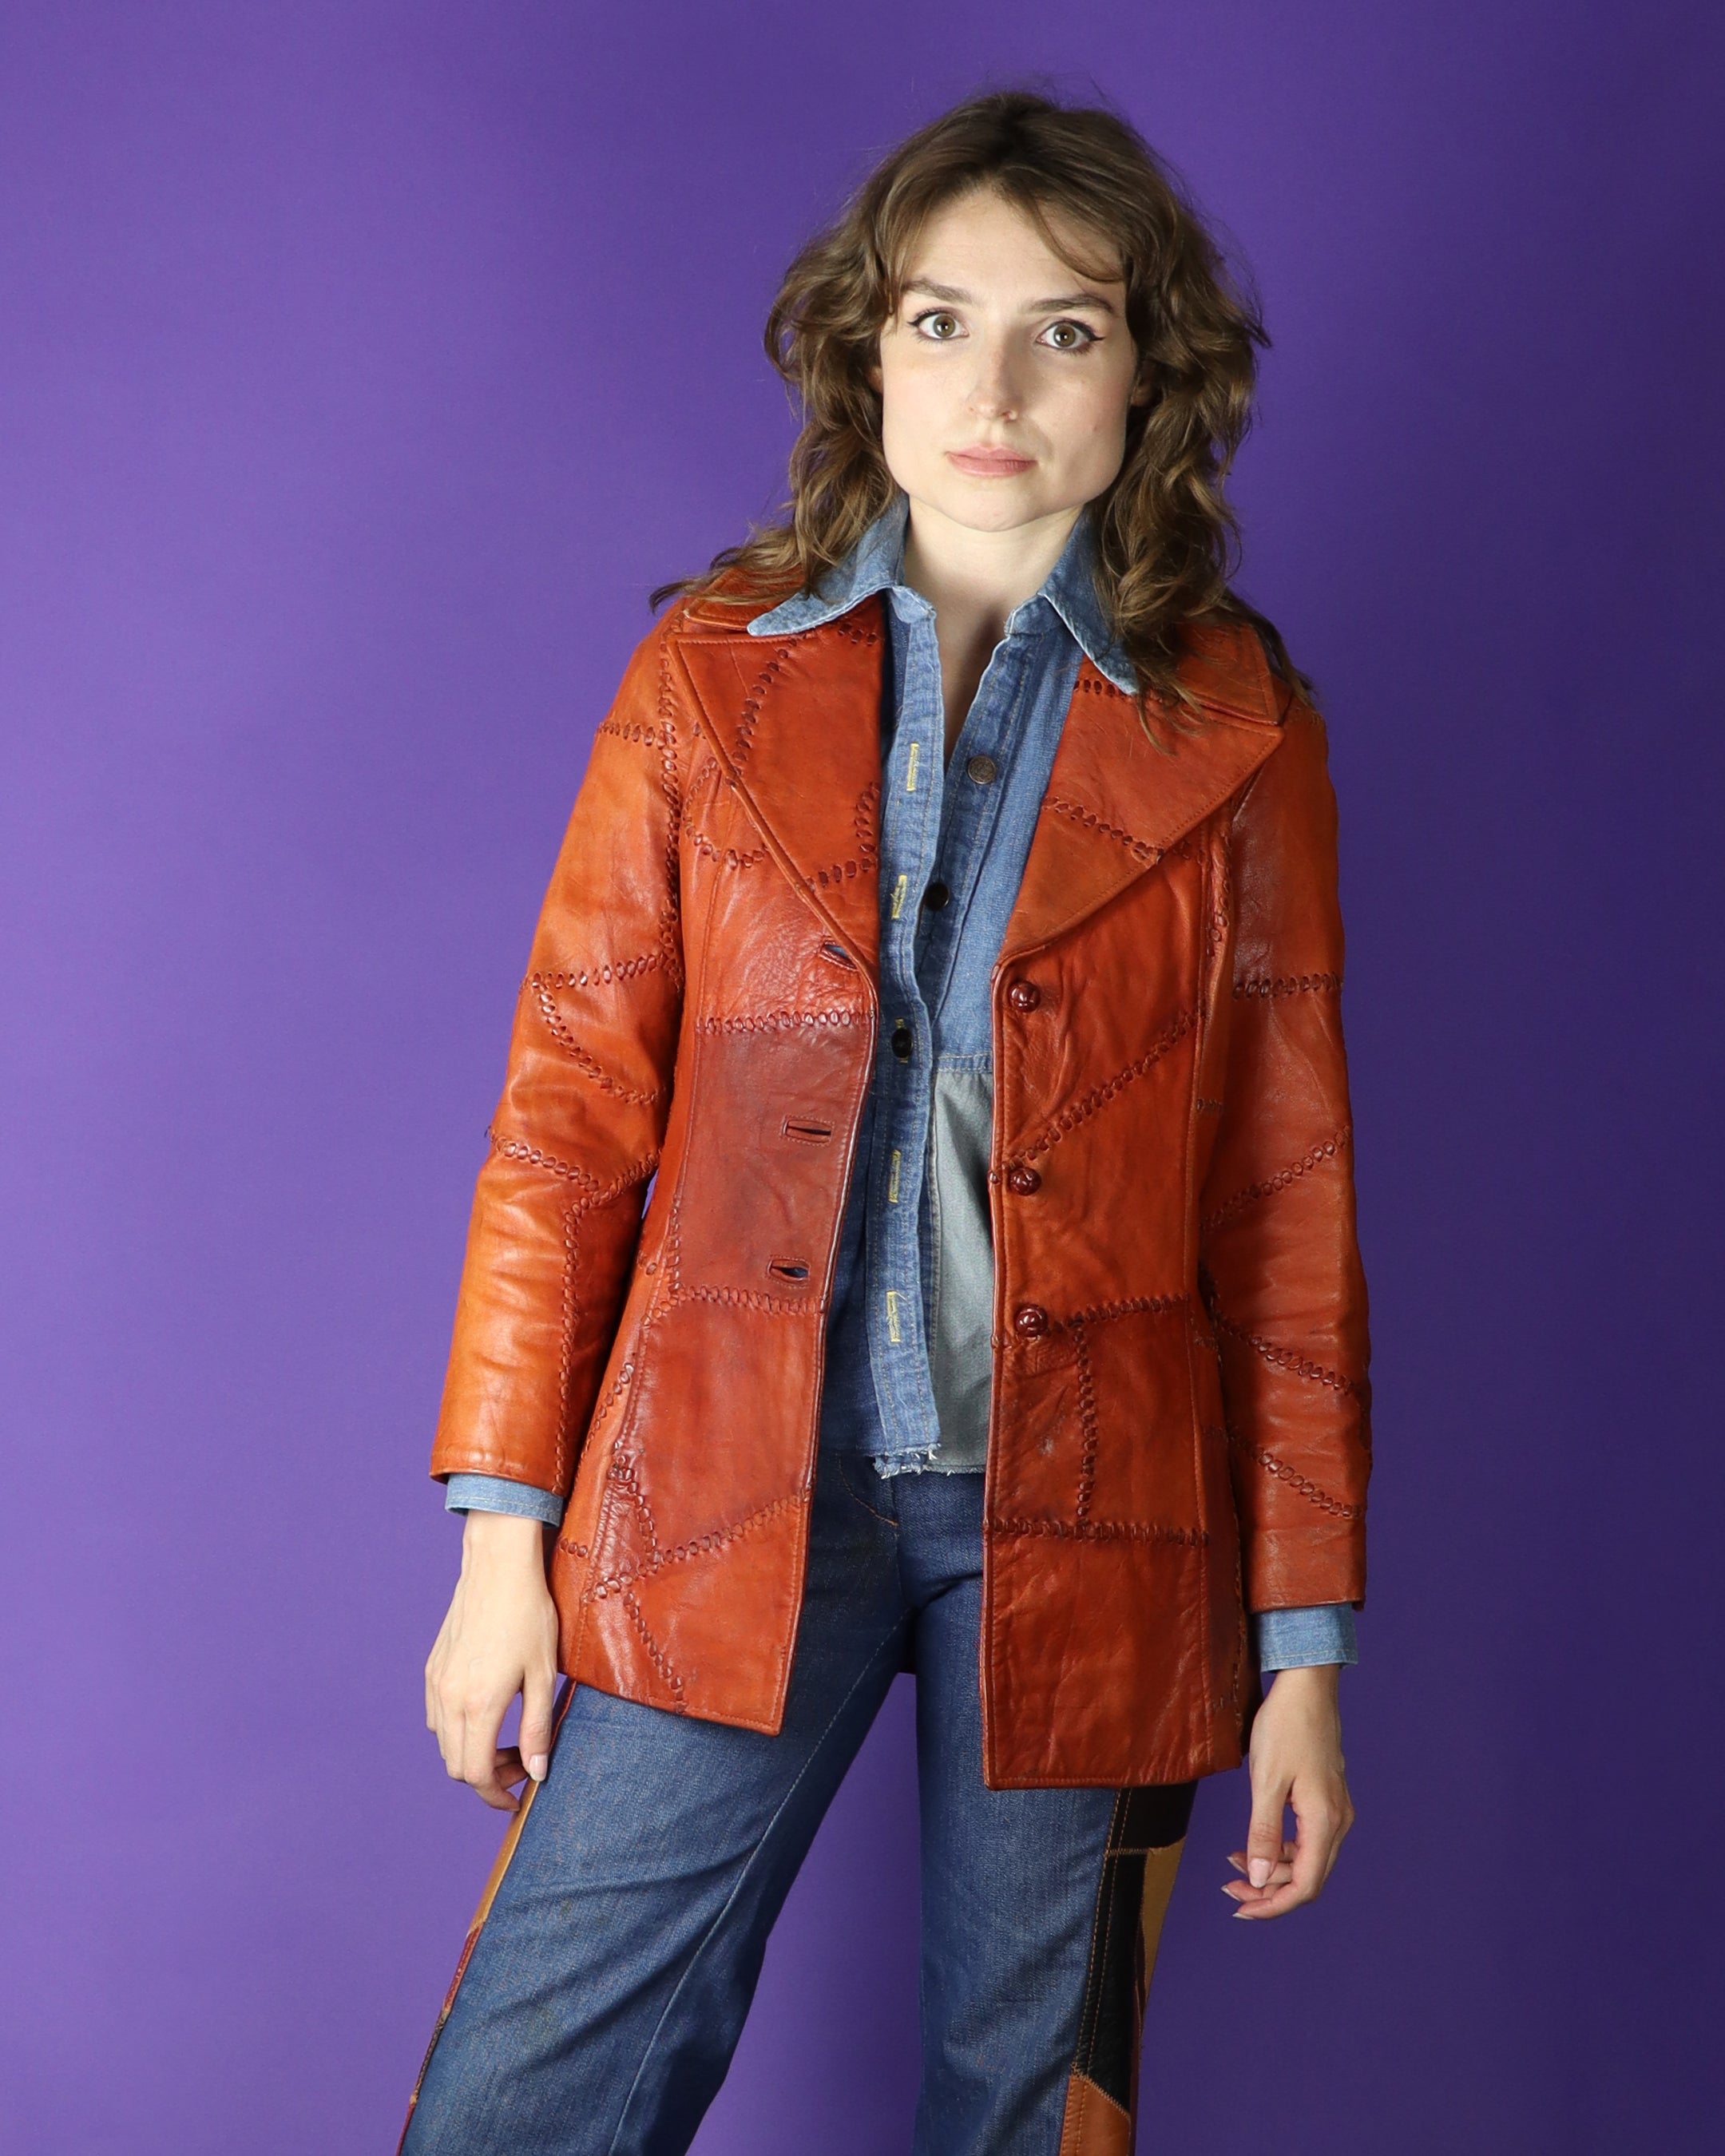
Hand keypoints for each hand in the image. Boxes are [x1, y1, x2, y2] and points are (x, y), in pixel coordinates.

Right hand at [425, 1511, 559, 1812]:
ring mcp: (436, 1683)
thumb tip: (537, 1773)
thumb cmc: (528, 1616)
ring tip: (505, 1738)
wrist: (497, 1568)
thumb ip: (536, 1729)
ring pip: (443, 1743)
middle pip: (456, 1766)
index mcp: (478, 1704)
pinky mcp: (432, 1669)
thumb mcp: (543, 1675)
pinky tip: (485, 1712)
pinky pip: (437, 1716)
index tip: (517, 1798)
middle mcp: (448, 1698)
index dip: (496, 1795)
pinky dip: (457, 1730)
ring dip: (470, 1753)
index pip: (476, 1774)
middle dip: (487, 1776)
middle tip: (520, 1763)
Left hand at [1222, 1663, 1353, 1919]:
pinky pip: (1308, 1839)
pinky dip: (1281, 1849)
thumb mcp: (1266, 1781)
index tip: (1241, 1908)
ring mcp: (1335, 1810)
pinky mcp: (1327, 1798)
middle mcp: (1338, 1821)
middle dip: (1268, 1890)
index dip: (1274, 1905)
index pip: (1306, 1885)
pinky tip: (1255, 1844)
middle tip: (1229, 1887)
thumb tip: (1261, 1880)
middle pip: (1307, 1878)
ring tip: (1234, 1865)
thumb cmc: (1285, 1726)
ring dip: (1273, 1870)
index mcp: (1325, 1821)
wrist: (1306, 1685)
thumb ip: (1263, 1834)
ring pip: (1307, 1860)